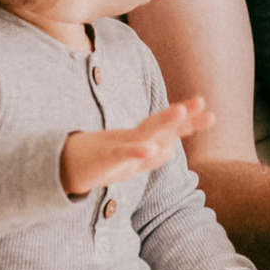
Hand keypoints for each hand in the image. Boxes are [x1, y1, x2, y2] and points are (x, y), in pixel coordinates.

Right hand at [62, 98, 213, 196]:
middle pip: (159, 124)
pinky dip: (136, 151)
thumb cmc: (98, 162)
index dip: (186, 119)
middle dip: (181, 114)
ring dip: (163, 122)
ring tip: (181, 111)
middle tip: (202, 102)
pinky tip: (150, 150)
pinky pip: (122, 154)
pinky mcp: (105, 158)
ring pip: (143, 133)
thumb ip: (148, 154)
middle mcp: (131, 138)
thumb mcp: (127, 161)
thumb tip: (168, 151)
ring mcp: (118, 146)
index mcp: (138, 140)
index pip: (166, 128)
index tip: (205, 108)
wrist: (64, 167)